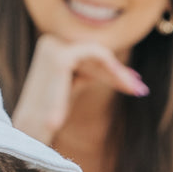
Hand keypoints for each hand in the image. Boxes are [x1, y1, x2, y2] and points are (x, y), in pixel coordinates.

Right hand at [11, 35, 148, 144]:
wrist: (32, 130)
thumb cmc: (49, 112)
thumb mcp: (72, 85)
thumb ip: (87, 72)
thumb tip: (117, 70)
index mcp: (50, 46)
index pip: (88, 54)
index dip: (112, 69)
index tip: (133, 82)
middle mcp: (50, 41)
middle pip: (94, 55)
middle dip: (119, 72)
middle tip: (140, 88)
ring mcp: (53, 46)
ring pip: (98, 55)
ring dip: (119, 73)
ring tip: (137, 89)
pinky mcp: (60, 56)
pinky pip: (96, 54)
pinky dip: (112, 67)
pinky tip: (125, 83)